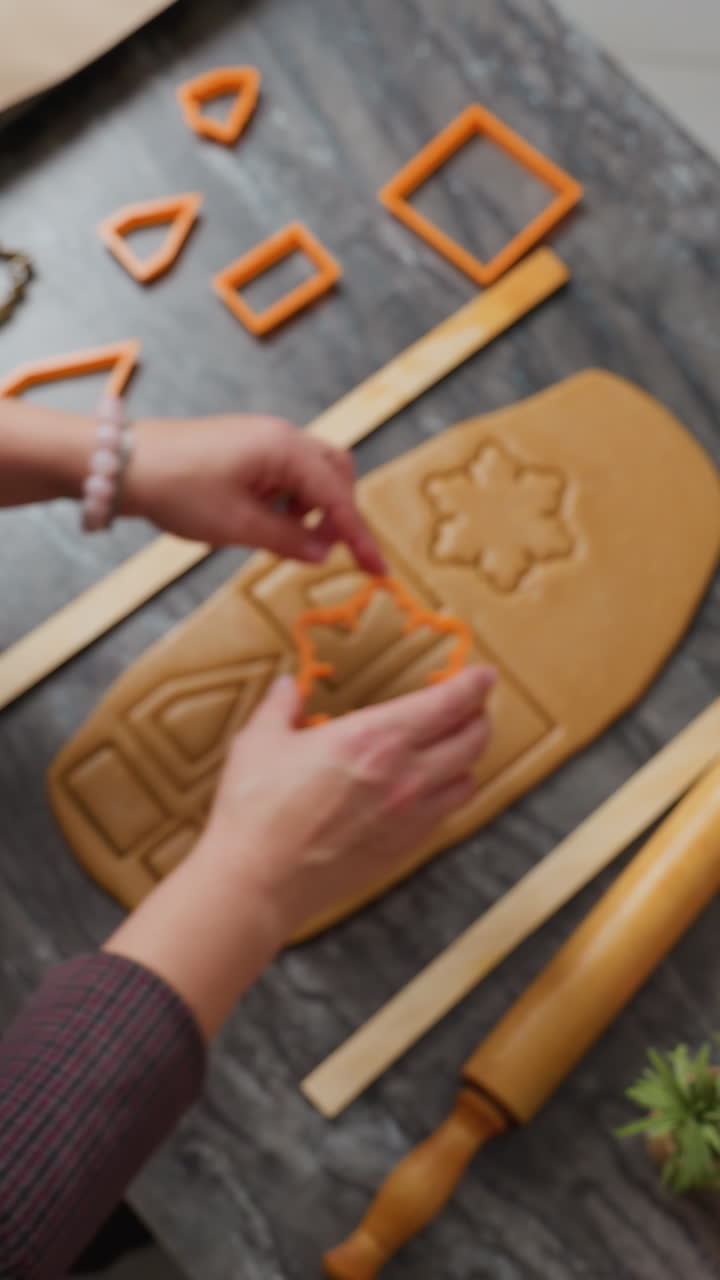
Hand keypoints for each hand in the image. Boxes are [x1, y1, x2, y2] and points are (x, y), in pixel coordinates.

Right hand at [105, 665, 494, 1037]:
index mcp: (375, 737)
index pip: (449, 703)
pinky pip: (444, 814)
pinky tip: (428, 790)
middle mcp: (405, 775)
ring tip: (453, 748)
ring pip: (468, 779)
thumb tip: (289, 686)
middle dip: (479, 716)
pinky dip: (447, 795)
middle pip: (473, 739)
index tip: (483, 675)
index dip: (474, 685)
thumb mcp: (260, 741)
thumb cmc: (257, 808)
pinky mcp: (404, 849)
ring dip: (467, 758)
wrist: (258, 880)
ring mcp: (410, 816)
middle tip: (470, 706)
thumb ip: (281, 707)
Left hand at [123, 413, 384, 573]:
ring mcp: (263, 438)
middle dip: (337, 514)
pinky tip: (263, 519)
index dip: (359, 538)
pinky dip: (288, 499)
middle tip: (318, 549)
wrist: (122, 463)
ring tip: (280, 535)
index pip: (338, 498)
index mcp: (285, 451)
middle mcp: (281, 436)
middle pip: (336, 474)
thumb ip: (287, 539)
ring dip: (310, 507)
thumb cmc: (177, 488)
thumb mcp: (236, 526)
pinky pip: (285, 472)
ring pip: (312, 473)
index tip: (379, 570)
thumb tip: (321, 551)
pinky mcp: (246, 446)